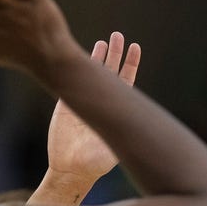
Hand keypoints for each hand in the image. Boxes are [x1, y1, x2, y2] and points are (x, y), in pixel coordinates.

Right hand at [47, 32, 140, 183]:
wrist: (71, 169)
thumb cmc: (95, 164)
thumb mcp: (115, 147)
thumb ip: (122, 133)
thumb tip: (141, 125)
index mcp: (114, 111)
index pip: (125, 82)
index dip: (130, 64)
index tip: (135, 47)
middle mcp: (100, 102)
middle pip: (110, 72)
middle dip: (116, 53)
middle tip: (119, 35)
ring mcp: (83, 101)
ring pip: (92, 73)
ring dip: (99, 56)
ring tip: (107, 40)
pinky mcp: (65, 105)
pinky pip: (71, 81)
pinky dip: (76, 68)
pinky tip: (81, 54)